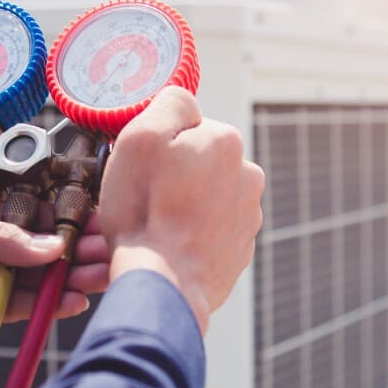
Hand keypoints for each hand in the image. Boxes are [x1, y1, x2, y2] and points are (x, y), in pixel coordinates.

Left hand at [0, 203, 108, 341]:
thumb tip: (44, 246)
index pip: (27, 217)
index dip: (59, 220)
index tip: (89, 221)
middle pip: (37, 249)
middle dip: (73, 249)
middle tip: (104, 249)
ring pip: (35, 279)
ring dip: (69, 278)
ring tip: (98, 274)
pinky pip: (20, 308)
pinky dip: (48, 305)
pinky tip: (72, 299)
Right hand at [99, 86, 264, 333]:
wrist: (164, 285)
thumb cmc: (145, 214)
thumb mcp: (140, 138)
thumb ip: (168, 104)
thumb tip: (183, 102)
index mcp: (225, 141)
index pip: (185, 124)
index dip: (157, 145)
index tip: (143, 167)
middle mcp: (246, 174)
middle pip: (197, 160)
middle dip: (174, 174)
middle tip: (144, 197)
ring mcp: (247, 215)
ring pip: (204, 195)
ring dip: (183, 203)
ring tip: (156, 225)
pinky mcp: (239, 249)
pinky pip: (210, 228)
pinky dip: (192, 232)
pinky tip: (170, 244)